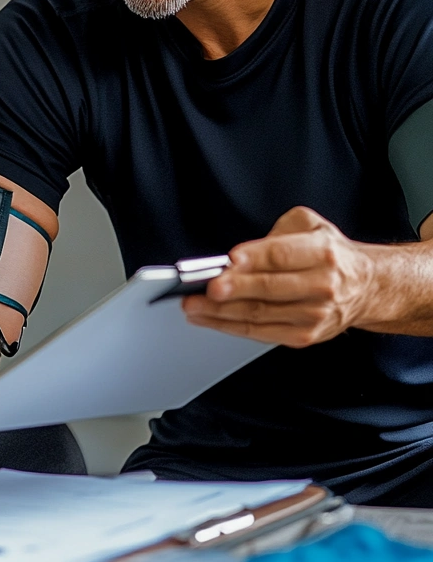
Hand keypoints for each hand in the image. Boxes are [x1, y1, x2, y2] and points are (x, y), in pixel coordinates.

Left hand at [182, 207, 374, 347]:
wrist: (366, 286)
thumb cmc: (330, 254)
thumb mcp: (309, 226)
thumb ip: (277, 232)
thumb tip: (243, 253)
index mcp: (322, 252)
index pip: (283, 255)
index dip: (255, 258)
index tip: (230, 260)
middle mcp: (321, 285)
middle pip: (269, 288)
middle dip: (235, 289)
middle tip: (208, 287)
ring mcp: (314, 314)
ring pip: (260, 314)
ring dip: (222, 311)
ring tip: (195, 305)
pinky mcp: (304, 335)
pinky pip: (261, 333)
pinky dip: (231, 327)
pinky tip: (210, 319)